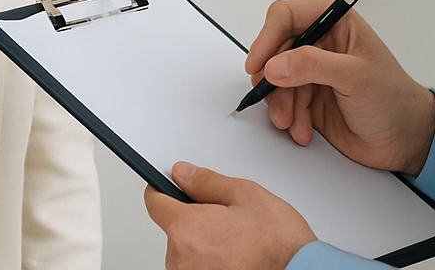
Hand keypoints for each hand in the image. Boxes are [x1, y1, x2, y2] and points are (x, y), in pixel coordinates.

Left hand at [144, 162, 314, 269]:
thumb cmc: (279, 243)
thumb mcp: (246, 195)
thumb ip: (207, 182)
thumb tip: (183, 174)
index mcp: (186, 228)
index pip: (155, 201)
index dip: (164, 188)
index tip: (173, 184)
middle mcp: (180, 259)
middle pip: (174, 227)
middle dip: (194, 218)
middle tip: (225, 216)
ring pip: (186, 250)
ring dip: (203, 242)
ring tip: (236, 240)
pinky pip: (197, 266)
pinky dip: (211, 261)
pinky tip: (236, 256)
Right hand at [244, 0, 434, 175]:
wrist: (404, 140)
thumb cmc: (393, 99)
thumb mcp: (356, 77)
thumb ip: (313, 66)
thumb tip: (275, 65)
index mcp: (335, 22)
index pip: (286, 15)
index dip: (267, 37)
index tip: (258, 64)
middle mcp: (320, 42)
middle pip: (274, 49)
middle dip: (272, 78)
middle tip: (271, 97)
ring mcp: (312, 70)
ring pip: (274, 79)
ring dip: (279, 103)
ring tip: (292, 122)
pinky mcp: (308, 96)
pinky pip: (282, 101)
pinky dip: (288, 117)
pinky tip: (303, 129)